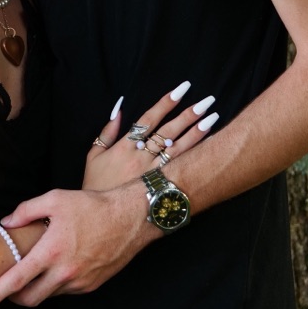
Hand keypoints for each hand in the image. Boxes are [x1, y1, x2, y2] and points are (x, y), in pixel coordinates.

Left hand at [0, 184, 147, 308]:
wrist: (129, 218)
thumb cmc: (91, 205)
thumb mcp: (56, 198)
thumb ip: (27, 210)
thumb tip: (6, 223)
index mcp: (51, 251)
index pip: (17, 280)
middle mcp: (64, 273)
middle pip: (29, 299)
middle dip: (13, 298)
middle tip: (5, 287)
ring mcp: (78, 282)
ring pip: (48, 295)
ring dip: (36, 288)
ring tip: (35, 269)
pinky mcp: (90, 286)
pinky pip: (66, 291)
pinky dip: (55, 283)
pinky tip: (57, 266)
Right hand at [83, 81, 218, 190]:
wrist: (100, 219)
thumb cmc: (95, 186)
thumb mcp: (94, 156)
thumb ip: (107, 132)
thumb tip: (119, 108)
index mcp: (125, 146)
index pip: (149, 118)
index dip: (165, 103)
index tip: (181, 89)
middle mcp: (141, 157)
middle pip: (169, 131)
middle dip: (188, 114)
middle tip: (207, 100)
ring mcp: (153, 174)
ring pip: (179, 149)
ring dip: (197, 132)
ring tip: (213, 117)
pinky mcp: (160, 189)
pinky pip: (181, 169)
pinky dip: (195, 155)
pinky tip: (208, 146)